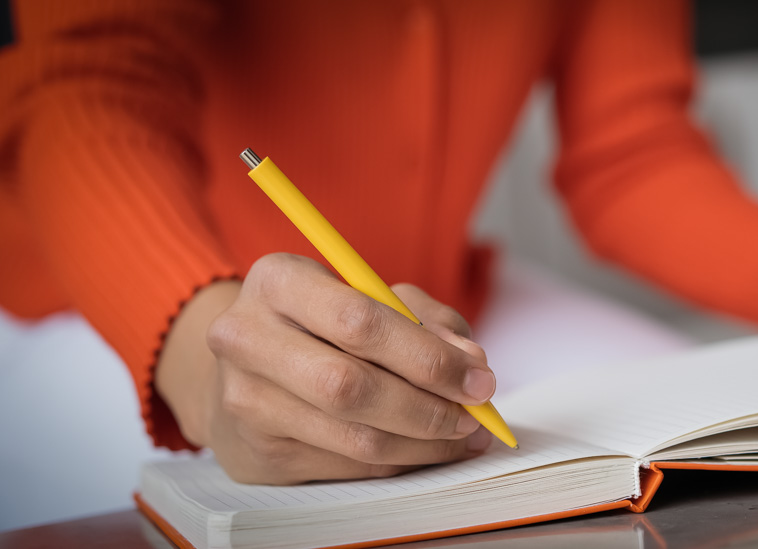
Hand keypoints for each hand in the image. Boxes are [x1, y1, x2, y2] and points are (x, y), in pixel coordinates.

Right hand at [155, 253, 493, 484]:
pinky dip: (401, 461)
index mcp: (278, 282)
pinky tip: (428, 449)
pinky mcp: (259, 453)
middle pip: (350, 387)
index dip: (428, 357)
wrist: (248, 366)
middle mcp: (247, 339)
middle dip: (428, 407)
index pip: (359, 323)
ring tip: (464, 435)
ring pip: (354, 437)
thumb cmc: (325, 324)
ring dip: (424, 443)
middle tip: (475, 413)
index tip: (479, 377)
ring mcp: (246, 401)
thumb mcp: (372, 296)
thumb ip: (426, 319)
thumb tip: (471, 362)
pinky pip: (349, 466)